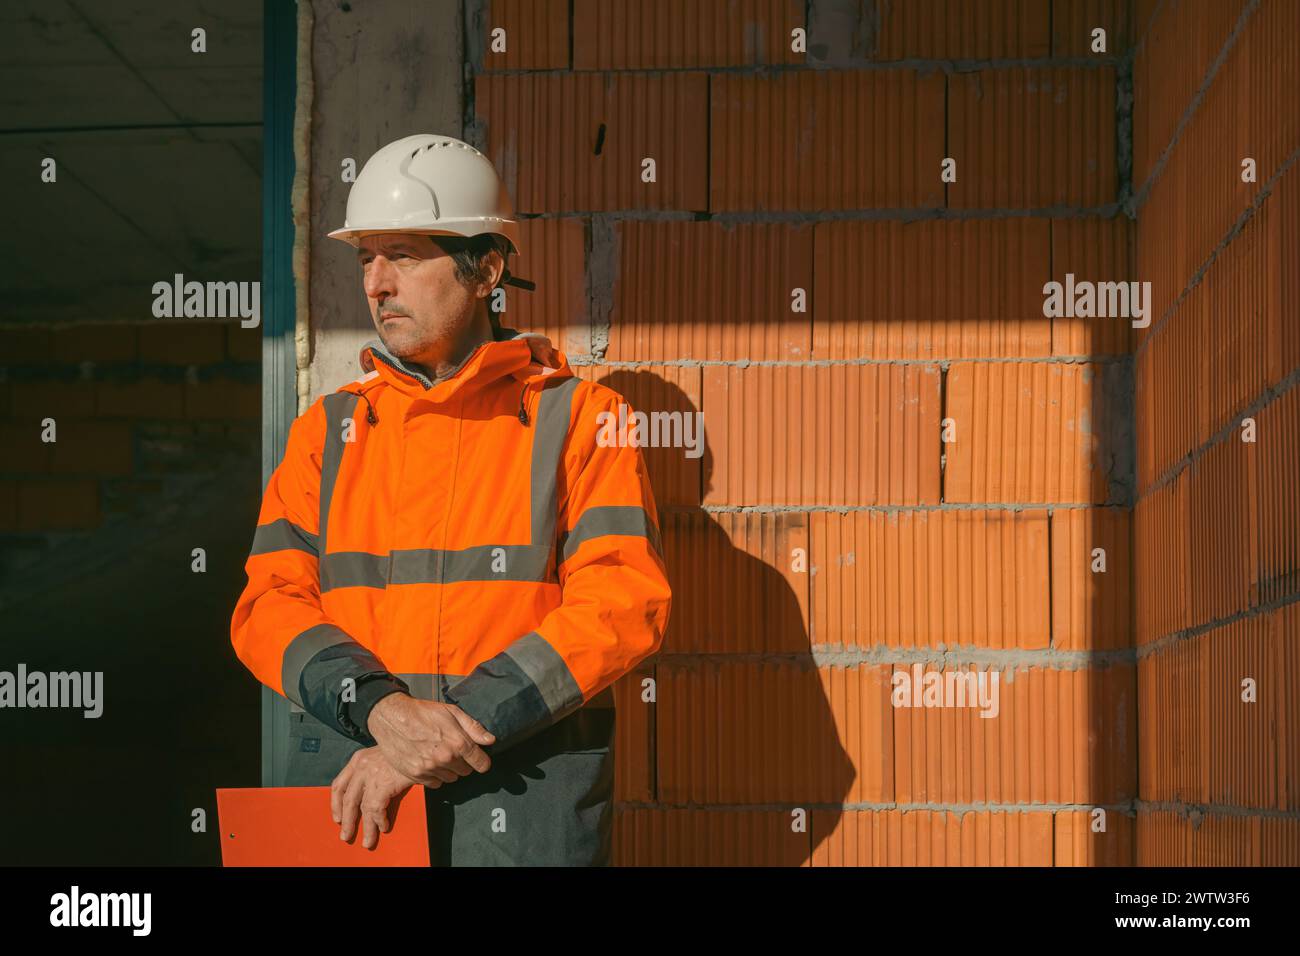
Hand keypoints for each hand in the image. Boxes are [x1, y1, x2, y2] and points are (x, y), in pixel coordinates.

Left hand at [330, 747, 419, 849]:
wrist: (421, 741)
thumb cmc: (407, 749)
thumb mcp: (384, 754)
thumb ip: (373, 768)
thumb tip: (369, 793)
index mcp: (359, 759)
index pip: (339, 784)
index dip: (336, 804)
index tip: (337, 817)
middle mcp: (362, 766)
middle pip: (347, 799)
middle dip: (347, 821)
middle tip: (346, 835)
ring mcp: (372, 774)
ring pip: (362, 808)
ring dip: (365, 828)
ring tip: (368, 841)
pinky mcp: (384, 783)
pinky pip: (377, 809)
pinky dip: (379, 821)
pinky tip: (383, 827)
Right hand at [366, 693, 495, 786]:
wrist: (392, 717)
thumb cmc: (422, 712)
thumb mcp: (452, 712)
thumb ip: (473, 728)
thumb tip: (490, 740)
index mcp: (457, 742)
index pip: (481, 764)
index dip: (482, 761)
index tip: (479, 759)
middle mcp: (445, 758)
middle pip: (466, 772)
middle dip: (463, 762)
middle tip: (453, 750)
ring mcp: (429, 769)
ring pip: (451, 778)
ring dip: (449, 770)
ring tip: (439, 754)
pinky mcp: (416, 775)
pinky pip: (435, 784)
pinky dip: (435, 775)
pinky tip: (429, 761)